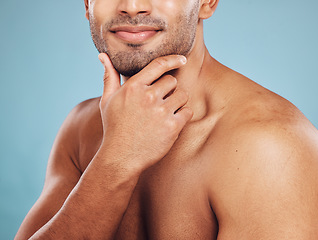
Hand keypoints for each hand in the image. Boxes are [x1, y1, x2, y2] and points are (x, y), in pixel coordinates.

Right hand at [98, 53, 192, 171]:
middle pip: (172, 81)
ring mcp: (161, 112)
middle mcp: (148, 97)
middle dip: (168, 90)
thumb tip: (102, 55)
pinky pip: (187, 111)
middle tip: (159, 103)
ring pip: (182, 95)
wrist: (121, 157)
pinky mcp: (172, 126)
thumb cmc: (114, 127)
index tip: (182, 59)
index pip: (158, 65)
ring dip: (177, 102)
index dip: (173, 59)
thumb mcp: (107, 100)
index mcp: (133, 87)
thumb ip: (109, 76)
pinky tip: (170, 123)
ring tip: (164, 113)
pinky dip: (183, 116)